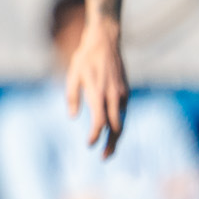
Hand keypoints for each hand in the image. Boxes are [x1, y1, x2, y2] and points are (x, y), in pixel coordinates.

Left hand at [61, 12, 128, 155]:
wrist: (105, 41)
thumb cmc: (85, 58)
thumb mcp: (72, 75)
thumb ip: (72, 97)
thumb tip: (73, 117)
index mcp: (98, 93)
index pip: (100, 121)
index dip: (95, 136)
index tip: (89, 145)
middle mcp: (113, 95)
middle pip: (116, 126)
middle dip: (111, 144)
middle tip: (104, 157)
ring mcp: (121, 93)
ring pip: (122, 120)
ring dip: (117, 136)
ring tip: (109, 149)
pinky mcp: (125, 90)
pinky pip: (123, 111)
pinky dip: (119, 123)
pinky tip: (112, 129)